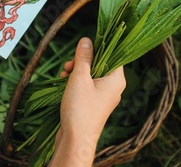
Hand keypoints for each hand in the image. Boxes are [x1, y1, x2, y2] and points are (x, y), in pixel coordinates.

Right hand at [49, 37, 125, 166]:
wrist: (76, 140)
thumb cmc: (81, 109)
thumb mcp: (80, 77)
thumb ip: (83, 57)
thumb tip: (86, 40)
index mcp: (116, 79)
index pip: (112, 55)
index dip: (97, 49)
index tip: (83, 48)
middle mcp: (113, 87)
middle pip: (99, 63)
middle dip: (82, 62)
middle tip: (68, 65)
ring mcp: (104, 96)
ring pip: (91, 74)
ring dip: (76, 71)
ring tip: (64, 75)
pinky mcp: (94, 103)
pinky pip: (87, 86)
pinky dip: (76, 82)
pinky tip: (64, 83)